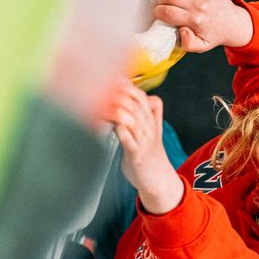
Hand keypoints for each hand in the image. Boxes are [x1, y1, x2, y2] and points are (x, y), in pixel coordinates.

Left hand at [107, 80, 183, 213]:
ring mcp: (144, 142)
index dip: (127, 86)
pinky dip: (121, 131)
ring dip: (117, 110)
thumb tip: (139, 96)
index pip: (142, 96)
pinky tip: (112, 125)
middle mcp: (149, 129)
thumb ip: (147, 113)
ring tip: (100, 104)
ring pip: (133, 120)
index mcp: (151, 121)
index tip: (109, 78)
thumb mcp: (151, 131)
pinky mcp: (137, 156)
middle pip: (137, 104)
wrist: (158, 180)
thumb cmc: (148, 154)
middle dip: (118, 94)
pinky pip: (130, 141)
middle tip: (99, 89)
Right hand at [153, 0, 253, 52]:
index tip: (156, 13)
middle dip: (160, 1)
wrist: (234, 23)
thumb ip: (188, 44)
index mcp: (195, 20)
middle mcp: (200, 5)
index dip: (157, 12)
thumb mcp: (201, 46)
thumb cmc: (214, 35)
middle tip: (159, 5)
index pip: (168, 12)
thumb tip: (181, 30)